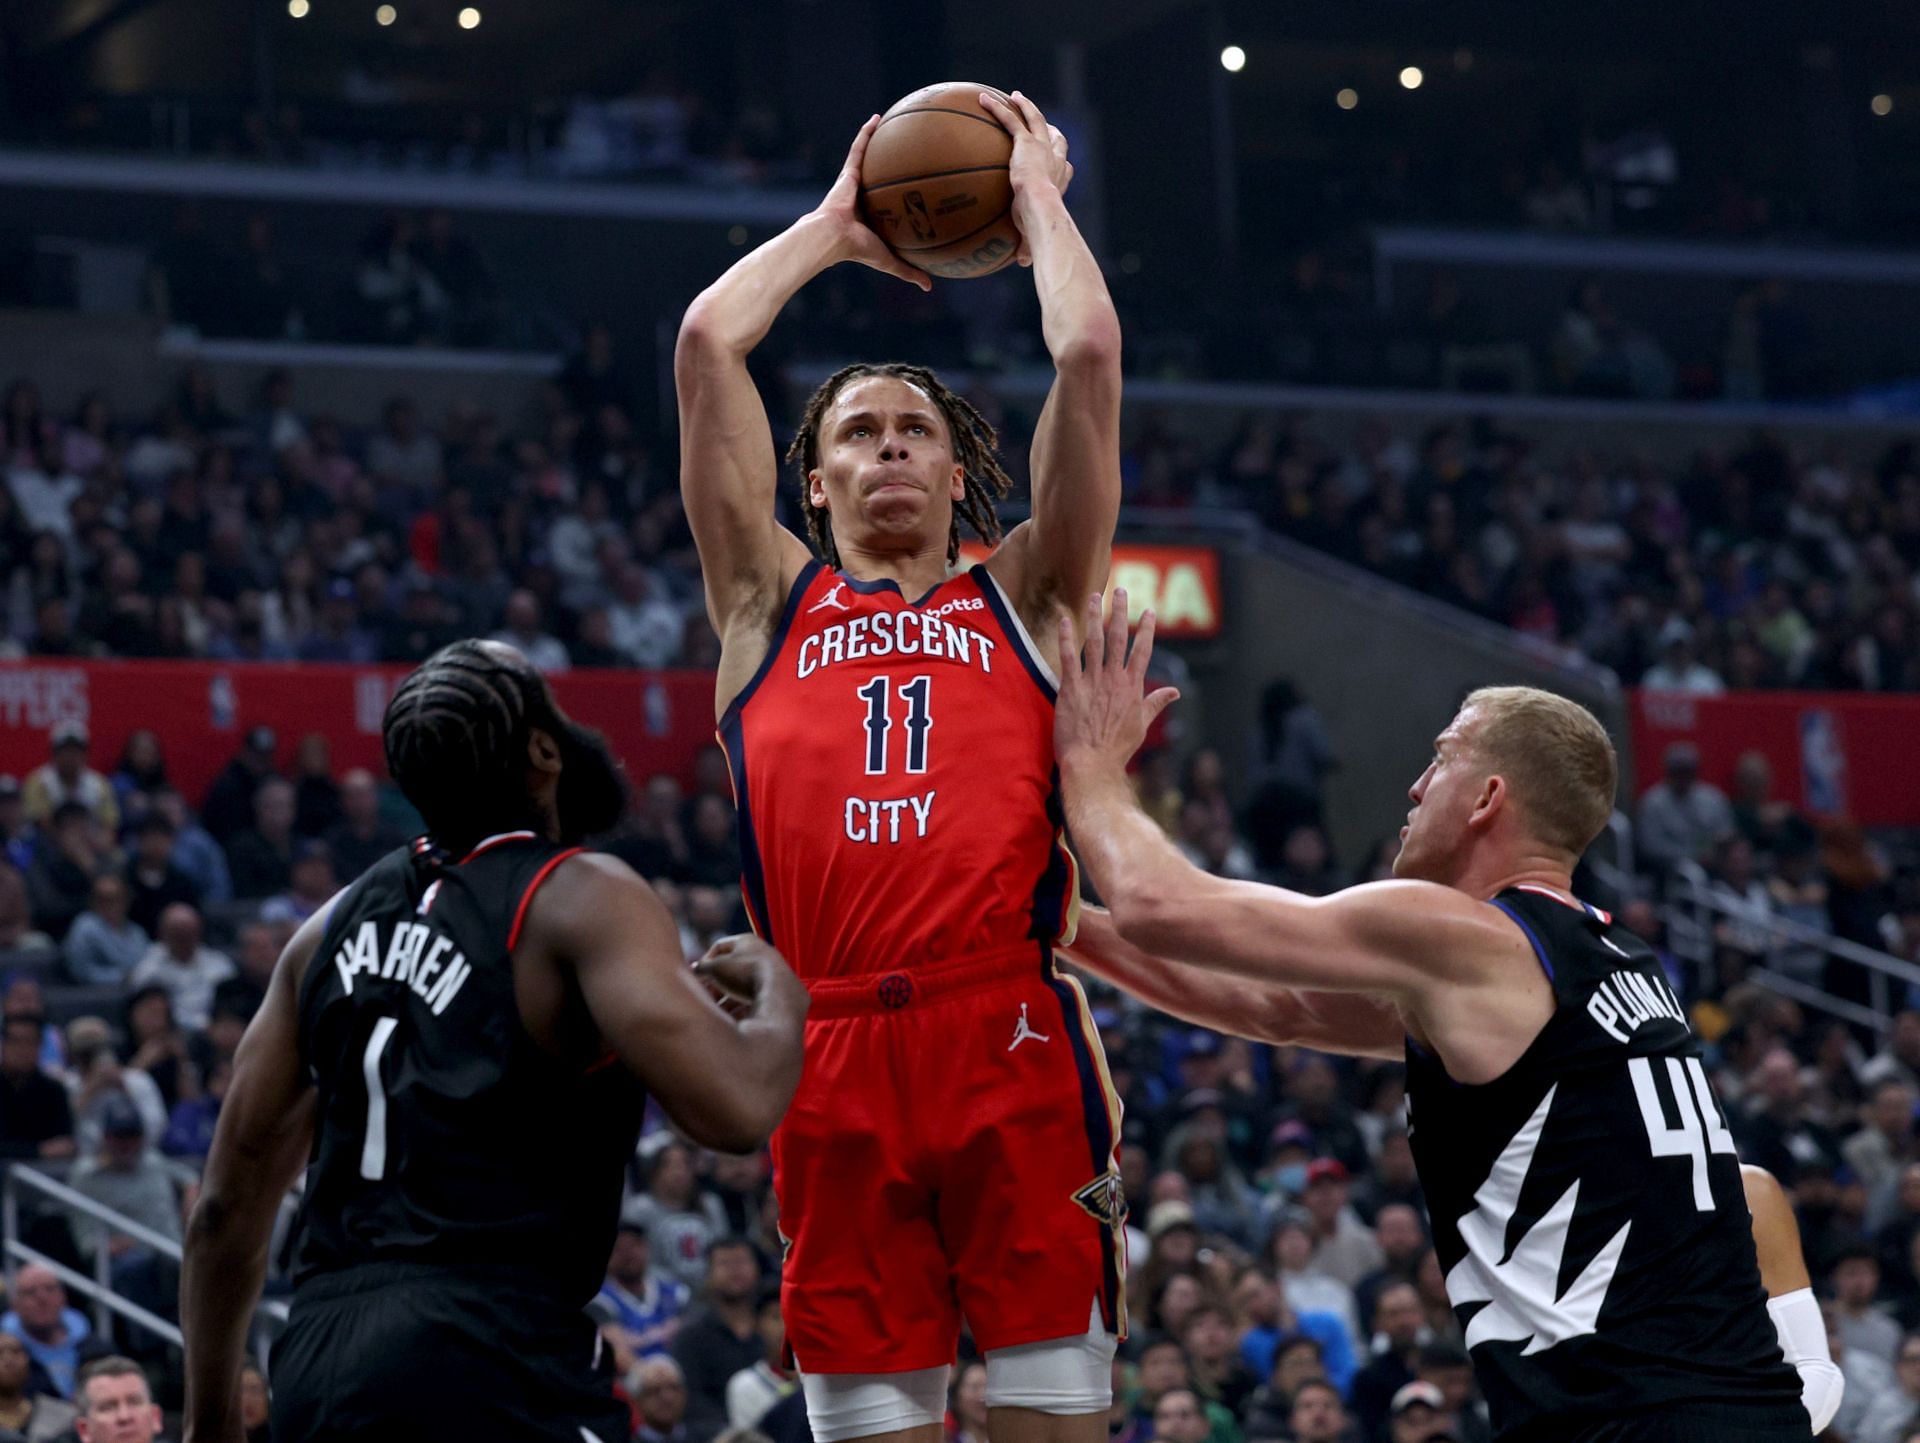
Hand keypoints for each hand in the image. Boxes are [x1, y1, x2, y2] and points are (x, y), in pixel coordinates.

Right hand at [693, 934, 794, 1013]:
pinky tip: (732, 1021)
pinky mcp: (778, 993)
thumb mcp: (716, 968)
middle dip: (717, 984)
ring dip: (727, 999)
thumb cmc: (746, 973)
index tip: (699, 975)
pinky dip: (741, 1008)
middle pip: (732, 970)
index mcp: (747, 941)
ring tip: (716, 1012)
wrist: (780, 993)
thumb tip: (694, 971)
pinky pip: (755, 1001)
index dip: (706, 961)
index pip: (720, 947)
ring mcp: (772, 974)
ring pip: (743, 987)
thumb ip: (702, 967)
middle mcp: (762, 954)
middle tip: (705, 997)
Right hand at [812, 116, 932, 291]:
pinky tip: (878, 117)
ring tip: (893, 124)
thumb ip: (909, 271)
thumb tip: (930, 287)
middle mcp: (864, 196)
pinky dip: (866, 132)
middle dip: (892, 164)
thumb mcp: (890, 261)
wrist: (832, 237)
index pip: (890, 202)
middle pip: (881, 175)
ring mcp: (855, 182)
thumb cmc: (857, 250)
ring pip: (870, 157)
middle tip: (910, 150)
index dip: (901, 194)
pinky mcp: (848, 172)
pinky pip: (859, 147)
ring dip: (879, 140)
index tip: (915, 186)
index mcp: (873, 215)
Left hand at [979, 90, 1072, 265]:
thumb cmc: (1041, 227)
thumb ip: (1028, 246)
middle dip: (1047, 125)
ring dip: (1024, 106)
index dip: (1060, 157)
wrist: (1041, 209)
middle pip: (1055, 136)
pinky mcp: (1026, 142)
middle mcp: (1056, 159)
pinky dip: (997, 108)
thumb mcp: (1033, 236)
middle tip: (1037, 118)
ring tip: (1014, 97)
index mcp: (1060, 179)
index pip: (1064, 164)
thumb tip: (1024, 265)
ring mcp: (1042, 147)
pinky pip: (1009, 120)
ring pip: (1034, 119)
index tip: (1055, 154)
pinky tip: (982, 99)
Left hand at [1055, 589, 1180, 778]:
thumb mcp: (1142, 725)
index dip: (1146, 629)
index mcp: (1132, 687)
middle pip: (1118, 637)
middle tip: (1120, 590)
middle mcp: (1113, 679)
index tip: (1149, 611)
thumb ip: (1156, 703)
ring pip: (1093, 641)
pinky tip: (1065, 619)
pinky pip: (1068, 657)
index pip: (1142, 650)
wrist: (1092, 763)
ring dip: (1094, 616)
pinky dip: (1067, 637)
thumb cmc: (1117, 748)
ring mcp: (1091, 682)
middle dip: (1120, 611)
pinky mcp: (1070, 688)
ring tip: (1095, 596)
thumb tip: (1175, 692)